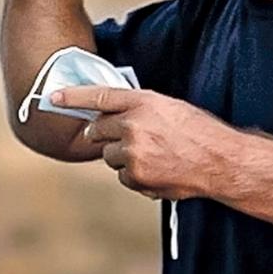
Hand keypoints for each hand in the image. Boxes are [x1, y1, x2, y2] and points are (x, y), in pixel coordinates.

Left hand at [50, 86, 236, 200]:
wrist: (220, 161)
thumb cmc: (201, 132)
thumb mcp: (171, 108)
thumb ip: (140, 109)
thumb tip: (115, 116)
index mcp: (144, 102)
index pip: (99, 96)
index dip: (73, 96)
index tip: (52, 97)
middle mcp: (134, 126)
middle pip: (97, 129)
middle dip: (103, 134)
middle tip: (123, 137)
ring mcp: (132, 153)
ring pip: (109, 156)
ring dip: (123, 156)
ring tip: (154, 156)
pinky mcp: (135, 177)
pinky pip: (122, 176)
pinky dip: (135, 175)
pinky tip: (158, 170)